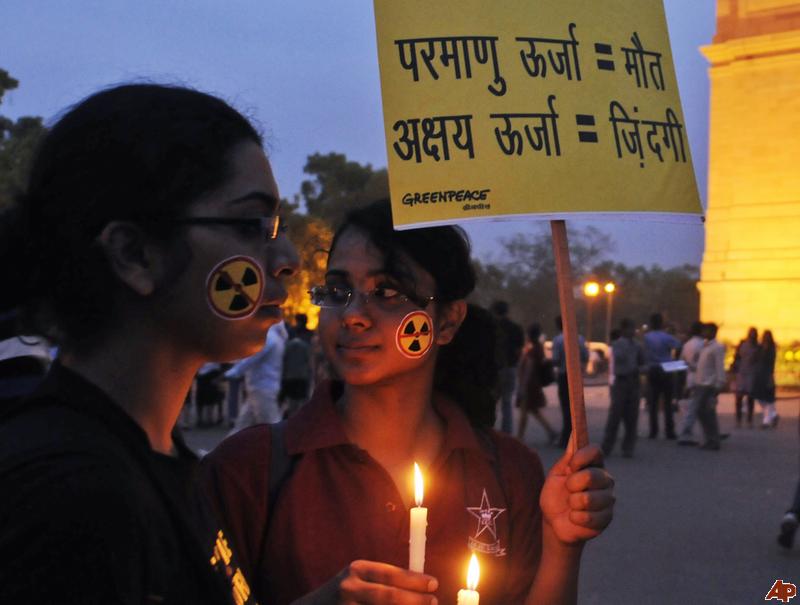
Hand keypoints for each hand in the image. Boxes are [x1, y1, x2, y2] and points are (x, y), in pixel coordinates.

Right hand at [293, 560, 438, 604]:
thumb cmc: (341, 597)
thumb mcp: (358, 581)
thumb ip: (382, 582)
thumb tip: (421, 587)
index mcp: (356, 571)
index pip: (390, 574)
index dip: (414, 580)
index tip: (434, 584)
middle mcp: (349, 589)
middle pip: (388, 596)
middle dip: (415, 601)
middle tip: (434, 602)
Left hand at [539, 445, 614, 543]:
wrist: (554, 522)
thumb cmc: (556, 494)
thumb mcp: (557, 474)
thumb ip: (568, 458)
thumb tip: (574, 434)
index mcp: (593, 465)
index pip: (596, 451)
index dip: (582, 457)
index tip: (570, 466)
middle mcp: (605, 480)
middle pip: (591, 475)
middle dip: (572, 485)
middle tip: (568, 490)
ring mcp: (608, 499)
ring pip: (588, 498)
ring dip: (573, 504)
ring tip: (572, 506)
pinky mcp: (607, 518)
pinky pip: (588, 517)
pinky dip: (575, 518)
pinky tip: (575, 518)